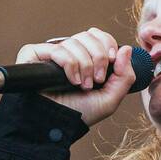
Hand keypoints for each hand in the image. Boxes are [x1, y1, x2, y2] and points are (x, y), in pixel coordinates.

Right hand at [15, 27, 135, 127]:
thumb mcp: (110, 98)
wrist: (57, 124)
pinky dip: (69, 64)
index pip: (98, 35)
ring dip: (84, 65)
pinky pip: (57, 49)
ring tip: (82, 85)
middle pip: (88, 35)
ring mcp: (50, 54)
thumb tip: (126, 48)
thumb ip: (125, 76)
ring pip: (74, 42)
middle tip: (98, 78)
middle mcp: (68, 53)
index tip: (112, 60)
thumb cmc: (80, 114)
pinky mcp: (33, 55)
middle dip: (98, 56)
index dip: (107, 43)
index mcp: (85, 58)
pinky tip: (71, 81)